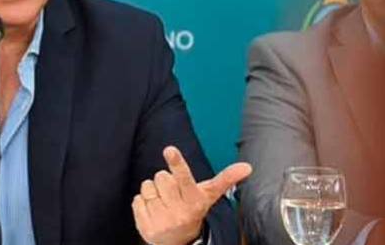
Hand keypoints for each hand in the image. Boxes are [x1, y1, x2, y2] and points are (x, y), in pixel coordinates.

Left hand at [132, 146, 251, 244]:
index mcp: (195, 201)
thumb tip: (247, 167)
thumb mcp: (208, 196)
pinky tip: (153, 210)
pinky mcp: (145, 227)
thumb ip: (225, 180)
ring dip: (152, 191)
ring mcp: (161, 220)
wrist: (178, 243)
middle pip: (161, 177)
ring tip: (163, 201)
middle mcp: (179, 212)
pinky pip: (137, 199)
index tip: (170, 149)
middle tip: (172, 192)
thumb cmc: (193, 210)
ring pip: (147, 186)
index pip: (184, 178)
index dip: (177, 163)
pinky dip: (142, 202)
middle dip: (164, 180)